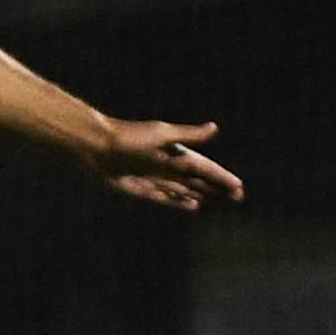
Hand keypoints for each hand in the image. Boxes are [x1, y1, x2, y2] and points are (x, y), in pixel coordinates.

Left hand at [89, 120, 242, 211]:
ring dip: (202, 194)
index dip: (222, 178)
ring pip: (185, 189)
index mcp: (176, 153)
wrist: (97, 145)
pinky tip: (194, 206)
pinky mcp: (141, 189)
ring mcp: (155, 178)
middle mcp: (168, 166)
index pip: (205, 169)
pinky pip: (166, 198)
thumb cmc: (129, 136)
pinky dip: (180, 202)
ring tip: (219, 200)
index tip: (238, 188)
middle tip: (237, 198)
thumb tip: (214, 128)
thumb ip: (188, 135)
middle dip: (217, 188)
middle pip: (199, 180)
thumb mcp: (162, 134)